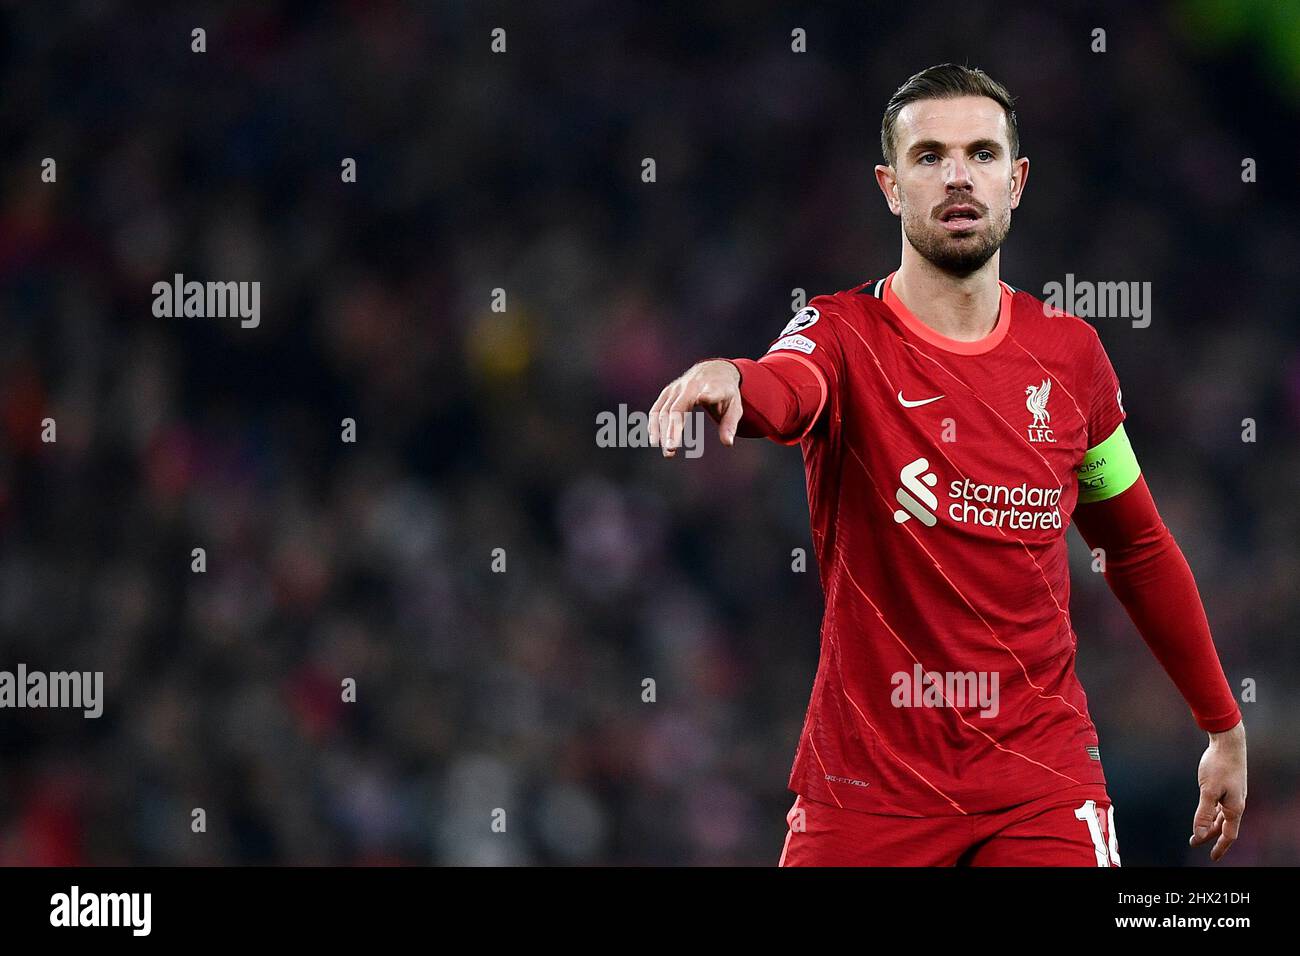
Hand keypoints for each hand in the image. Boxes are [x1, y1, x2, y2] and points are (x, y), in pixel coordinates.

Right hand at [648, 360, 742, 456]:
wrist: (714, 370)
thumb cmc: (726, 392)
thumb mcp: (735, 407)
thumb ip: (730, 425)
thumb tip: (728, 443)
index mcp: (713, 387)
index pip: (709, 392)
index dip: (706, 395)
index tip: (701, 399)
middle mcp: (691, 386)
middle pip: (677, 408)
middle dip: (672, 429)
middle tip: (671, 449)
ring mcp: (677, 388)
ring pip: (664, 411)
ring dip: (661, 432)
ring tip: (668, 453)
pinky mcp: (668, 392)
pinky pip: (657, 409)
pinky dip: (654, 425)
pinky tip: (655, 440)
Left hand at [1189, 719, 1245, 861]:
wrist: (1228, 742)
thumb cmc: (1218, 765)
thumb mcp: (1208, 791)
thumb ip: (1203, 813)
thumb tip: (1199, 835)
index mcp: (1235, 808)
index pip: (1229, 835)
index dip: (1219, 847)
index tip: (1212, 857)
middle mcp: (1237, 804)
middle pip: (1224, 827)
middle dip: (1209, 836)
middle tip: (1193, 842)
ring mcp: (1233, 795)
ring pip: (1222, 816)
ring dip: (1210, 824)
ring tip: (1196, 831)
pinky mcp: (1228, 786)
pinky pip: (1221, 805)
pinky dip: (1212, 812)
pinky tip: (1205, 811)